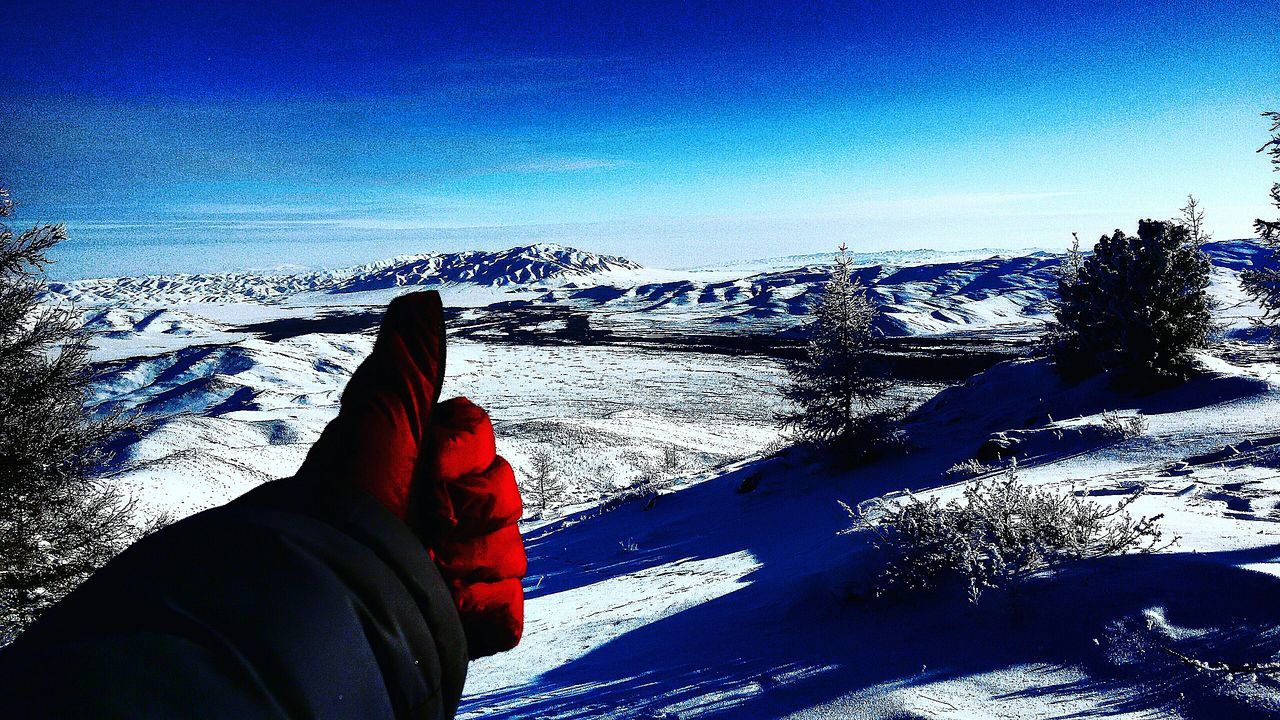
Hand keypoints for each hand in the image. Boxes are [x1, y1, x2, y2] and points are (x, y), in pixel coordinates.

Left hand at [298, 291, 525, 657]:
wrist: (336, 597)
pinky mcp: (469, 622)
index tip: (428, 463)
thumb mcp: (378, 424)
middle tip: (428, 521)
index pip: (479, 439)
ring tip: (428, 569)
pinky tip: (448, 602)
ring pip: (510, 552)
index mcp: (414, 469)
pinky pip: (509, 608)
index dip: (461, 451)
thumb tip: (424, 298)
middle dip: (471, 507)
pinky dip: (483, 607)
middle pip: (504, 495)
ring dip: (473, 559)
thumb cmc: (345, 504)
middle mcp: (436, 518)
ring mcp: (454, 572)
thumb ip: (407, 365)